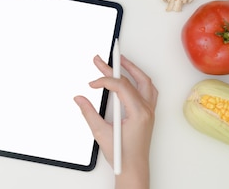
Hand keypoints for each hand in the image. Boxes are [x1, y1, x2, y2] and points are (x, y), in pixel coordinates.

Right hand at [73, 55, 157, 188]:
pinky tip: (131, 77)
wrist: (133, 168)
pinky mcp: (147, 114)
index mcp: (138, 113)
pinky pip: (148, 91)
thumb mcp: (101, 132)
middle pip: (134, 80)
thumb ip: (88, 113)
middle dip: (118, 66)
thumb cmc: (122, 156)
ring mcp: (149, 111)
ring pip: (145, 83)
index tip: (92, 84)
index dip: (105, 81)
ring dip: (133, 70)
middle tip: (102, 59)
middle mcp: (147, 110)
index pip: (121, 86)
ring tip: (120, 61)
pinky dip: (139, 81)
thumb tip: (80, 98)